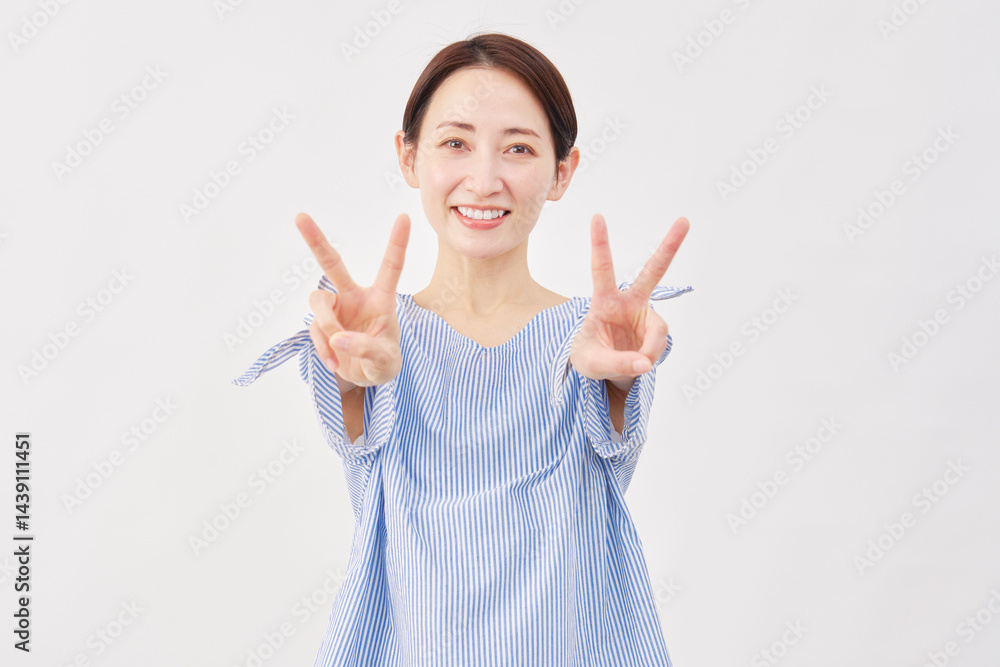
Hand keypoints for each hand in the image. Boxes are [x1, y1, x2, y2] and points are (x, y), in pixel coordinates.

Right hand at [296, 211, 410, 386]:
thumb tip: (338, 338)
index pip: (391, 267)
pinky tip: (334, 362)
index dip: (397, 243)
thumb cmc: (383, 361)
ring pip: (318, 303)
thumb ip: (366, 349)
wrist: (366, 378)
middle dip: (316, 240)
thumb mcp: (385, 361)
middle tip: (300, 216)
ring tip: (338, 352)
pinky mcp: (321, 324)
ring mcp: (335, 309)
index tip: (405, 216)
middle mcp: (354, 297)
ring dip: (326, 326)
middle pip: (332, 264)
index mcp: (380, 298)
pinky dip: (322, 348)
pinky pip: (314, 329)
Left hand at [569, 214, 688, 383]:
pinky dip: (651, 358)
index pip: (602, 269)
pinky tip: (640, 363)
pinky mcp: (655, 331)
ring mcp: (645, 316)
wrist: (602, 371)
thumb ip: (616, 364)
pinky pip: (659, 346)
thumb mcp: (591, 364)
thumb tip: (645, 363)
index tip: (597, 217)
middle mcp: (628, 303)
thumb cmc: (589, 357)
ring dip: (650, 350)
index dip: (600, 244)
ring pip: (659, 330)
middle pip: (653, 271)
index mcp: (605, 301)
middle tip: (684, 221)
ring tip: (637, 364)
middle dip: (669, 247)